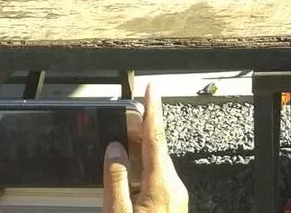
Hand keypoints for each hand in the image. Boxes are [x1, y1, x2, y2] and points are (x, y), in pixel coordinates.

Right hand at [103, 86, 187, 212]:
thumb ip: (116, 181)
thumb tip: (114, 150)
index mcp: (161, 184)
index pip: (156, 136)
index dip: (153, 109)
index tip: (151, 88)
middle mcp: (173, 187)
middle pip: (155, 150)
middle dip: (139, 133)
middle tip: (124, 118)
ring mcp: (175, 196)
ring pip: (156, 165)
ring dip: (140, 155)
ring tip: (121, 148)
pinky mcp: (173, 205)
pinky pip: (158, 180)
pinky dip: (144, 172)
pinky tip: (130, 180)